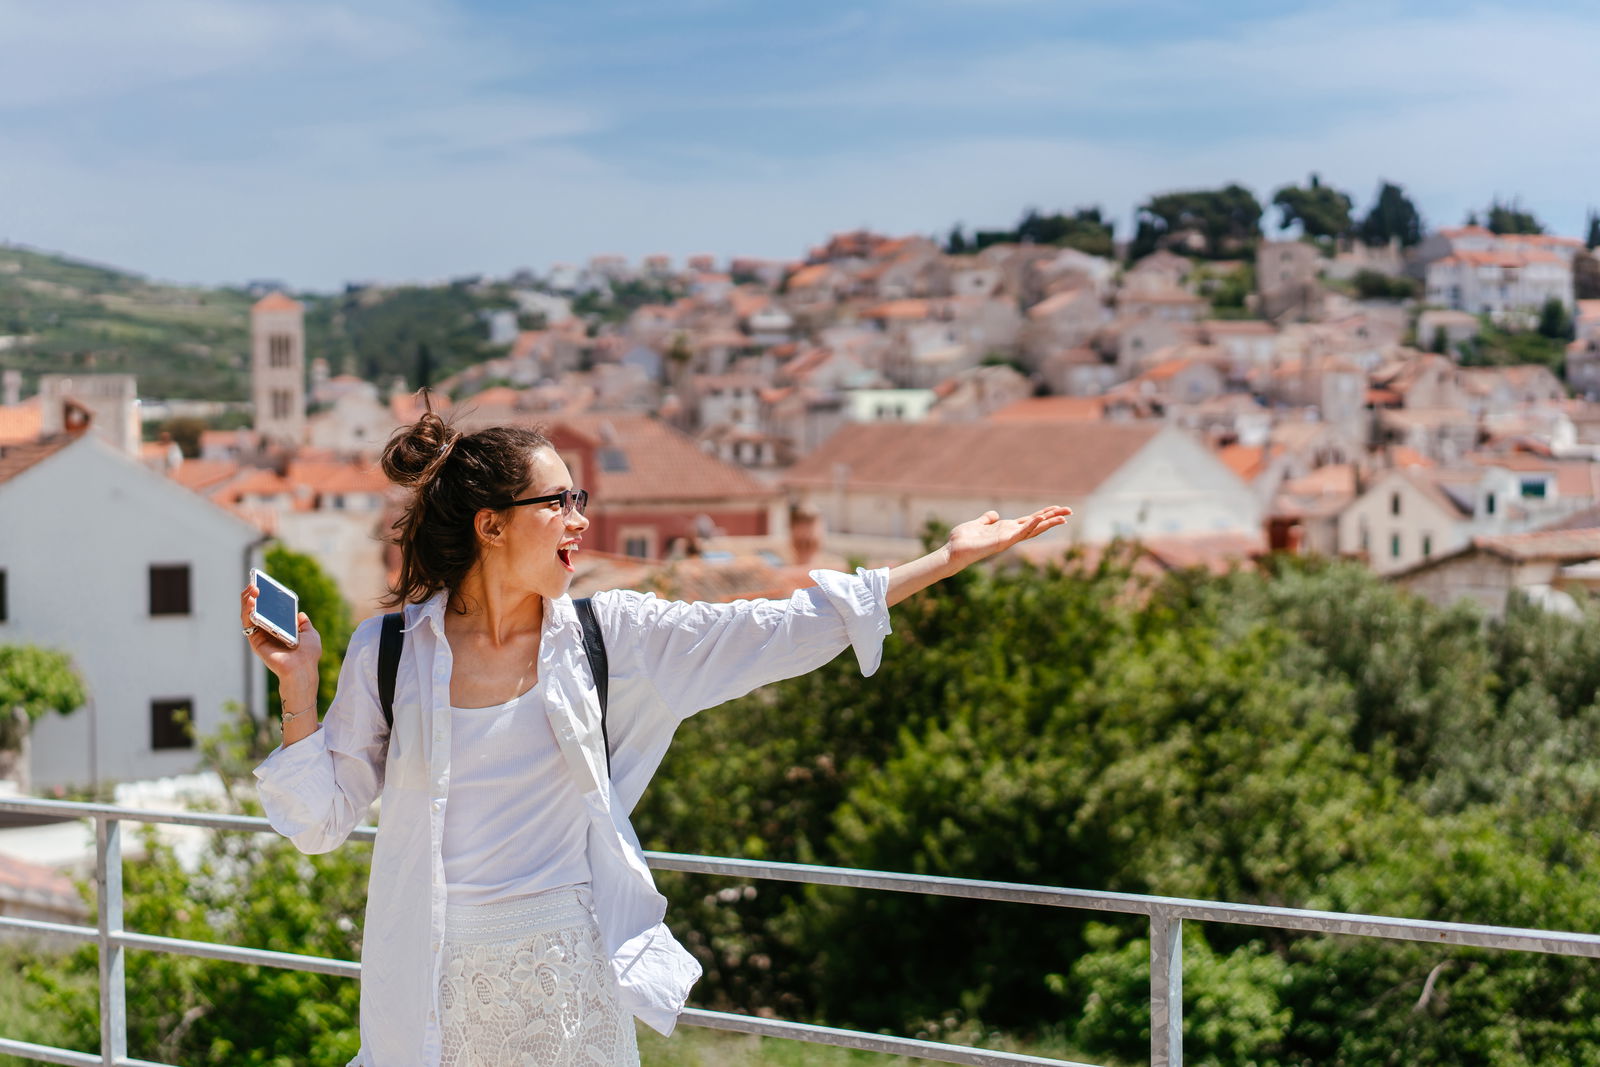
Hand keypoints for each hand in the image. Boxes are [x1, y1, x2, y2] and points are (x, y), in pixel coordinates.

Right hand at [240, 583, 322, 685]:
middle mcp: (268, 631)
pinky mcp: (255, 641)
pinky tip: (251, 601)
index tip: (264, 584)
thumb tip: (300, 614)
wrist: (302, 668)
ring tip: (252, 589)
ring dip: (247, 600)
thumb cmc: (308, 654)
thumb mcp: (311, 634)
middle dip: (253, 595)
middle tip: (255, 584)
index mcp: (280, 629)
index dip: (265, 597)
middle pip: (255, 610)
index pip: (269, 610)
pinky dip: (247, 611)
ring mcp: (260, 635)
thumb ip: (304, 624)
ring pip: (248, 615)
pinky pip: (248, 623)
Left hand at [944, 505, 1072, 572]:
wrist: (952, 552)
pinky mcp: (1001, 542)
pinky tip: (1040, 518)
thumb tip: (994, 514)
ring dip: (1047, 522)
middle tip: (1070, 511)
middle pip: (1036, 525)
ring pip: (1032, 529)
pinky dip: (1030, 525)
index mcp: (1006, 529)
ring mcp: (1007, 539)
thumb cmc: (963, 541)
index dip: (1044, 514)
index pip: (1029, 521)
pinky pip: (1019, 533)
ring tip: (1063, 515)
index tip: (1058, 508)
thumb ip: (987, 519)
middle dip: (1053, 518)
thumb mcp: (977, 524)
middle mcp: (1009, 535)